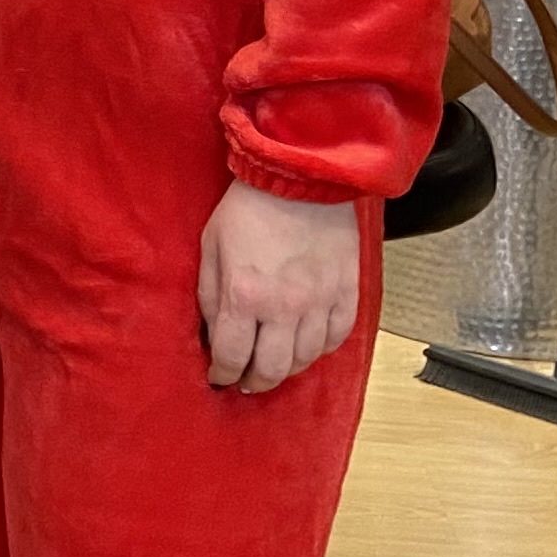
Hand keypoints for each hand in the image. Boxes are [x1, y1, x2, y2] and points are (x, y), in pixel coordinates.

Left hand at [198, 182, 361, 392]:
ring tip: (275, 363)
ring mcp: (320, 301)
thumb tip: (212, 332)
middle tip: (246, 380)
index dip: (222, 374)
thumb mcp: (211, 246)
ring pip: (306, 359)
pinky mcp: (347, 292)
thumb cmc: (249, 206)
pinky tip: (307, 344)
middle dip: (254, 382)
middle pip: (272, 369)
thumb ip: (209, 294)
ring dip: (287, 368)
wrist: (301, 174)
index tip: (218, 375)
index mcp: (244, 295)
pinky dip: (321, 349)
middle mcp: (284, 307)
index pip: (231, 356)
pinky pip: (337, 338)